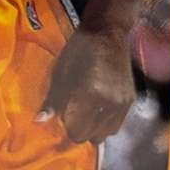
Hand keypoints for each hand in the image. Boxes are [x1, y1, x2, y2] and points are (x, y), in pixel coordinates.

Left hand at [36, 25, 134, 143]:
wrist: (107, 34)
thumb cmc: (78, 51)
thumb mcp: (60, 73)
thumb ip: (53, 100)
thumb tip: (38, 122)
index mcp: (88, 95)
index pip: (77, 132)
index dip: (67, 126)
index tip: (63, 113)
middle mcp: (108, 103)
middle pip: (92, 136)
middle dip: (80, 129)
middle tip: (74, 112)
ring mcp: (122, 103)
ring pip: (106, 133)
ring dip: (94, 128)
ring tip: (86, 111)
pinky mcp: (130, 101)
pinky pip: (117, 124)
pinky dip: (106, 122)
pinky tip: (98, 108)